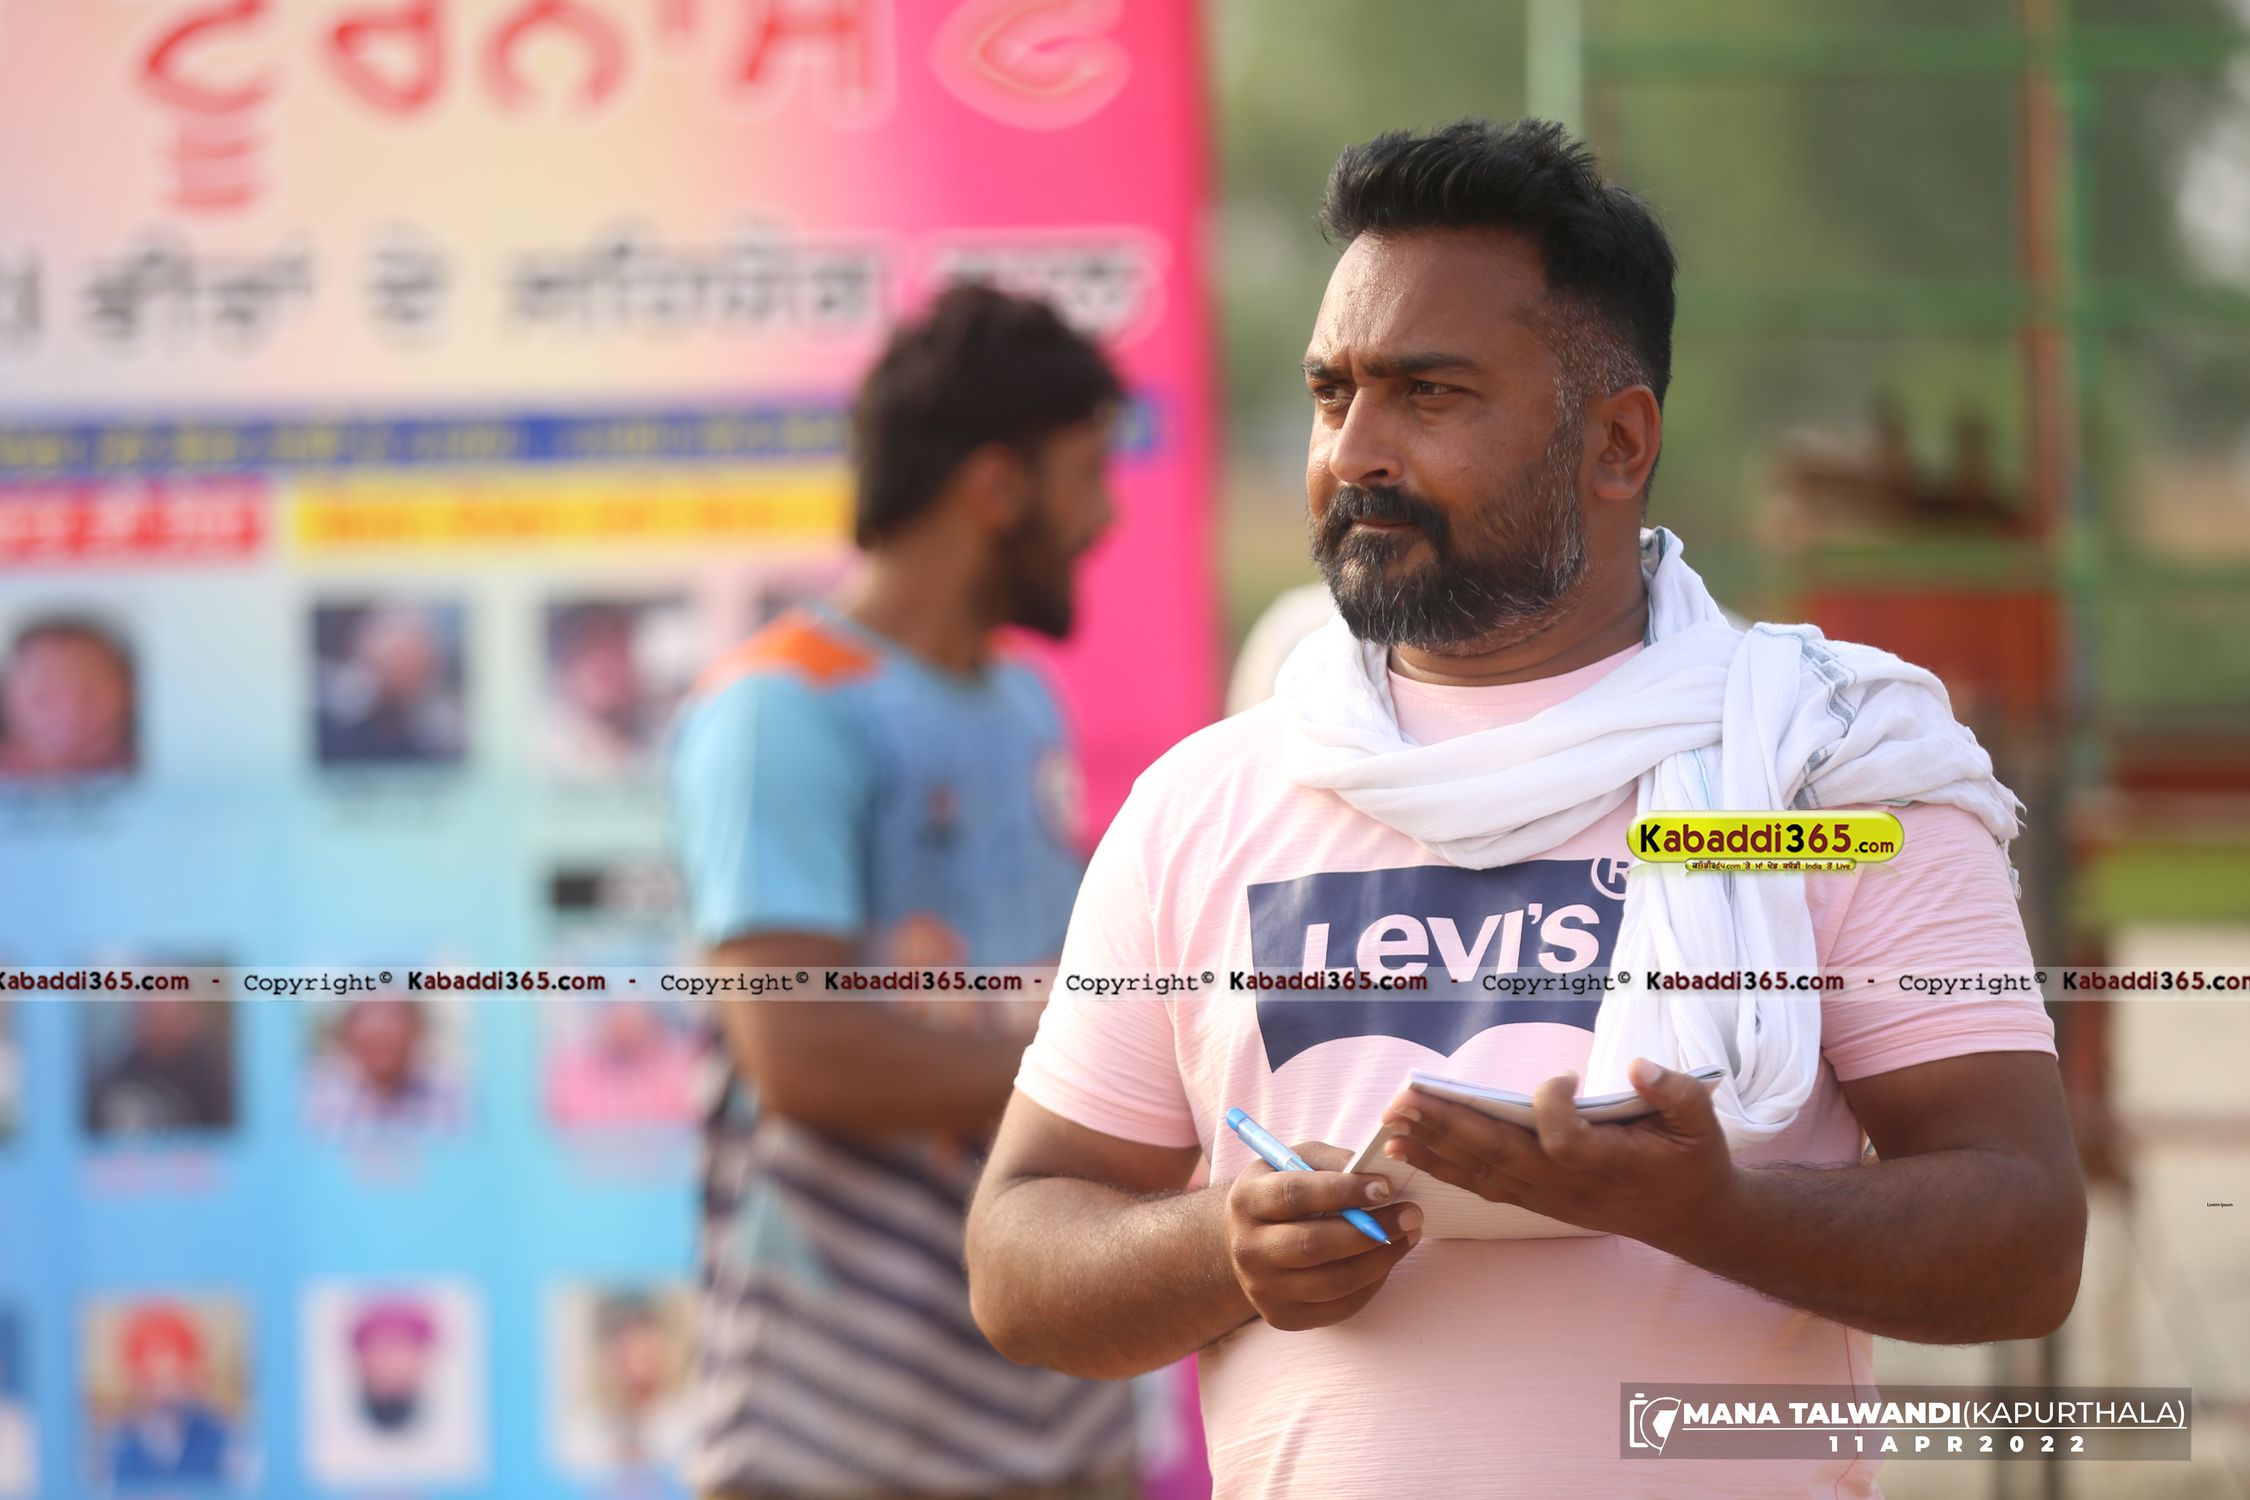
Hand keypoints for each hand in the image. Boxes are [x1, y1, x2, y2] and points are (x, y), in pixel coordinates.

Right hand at [1224, 1142, 1422, 1331]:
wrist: (1247, 1241)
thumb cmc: (1283, 1190)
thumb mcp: (1297, 1162)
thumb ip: (1333, 1161)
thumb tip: (1379, 1173)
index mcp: (1247, 1200)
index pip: (1295, 1195)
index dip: (1344, 1191)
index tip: (1387, 1188)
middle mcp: (1247, 1248)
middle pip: (1313, 1245)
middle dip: (1371, 1230)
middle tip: (1411, 1215)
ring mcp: (1262, 1288)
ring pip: (1332, 1282)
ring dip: (1380, 1259)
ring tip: (1409, 1236)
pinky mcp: (1283, 1316)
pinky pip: (1338, 1306)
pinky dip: (1371, 1284)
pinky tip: (1387, 1261)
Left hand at [1379, 1059, 1735, 1248]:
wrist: (1690, 1217)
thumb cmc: (1693, 1161)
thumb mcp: (1702, 1122)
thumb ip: (1677, 1092)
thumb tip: (1639, 1065)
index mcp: (1610, 1162)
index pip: (1564, 1138)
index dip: (1553, 1105)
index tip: (1562, 1075)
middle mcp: (1571, 1184)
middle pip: (1501, 1156)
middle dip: (1449, 1125)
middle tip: (1404, 1099)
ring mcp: (1549, 1197)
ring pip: (1484, 1173)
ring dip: (1435, 1147)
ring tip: (1392, 1122)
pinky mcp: (1537, 1200)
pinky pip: (1483, 1185)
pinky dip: (1445, 1166)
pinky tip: (1411, 1148)